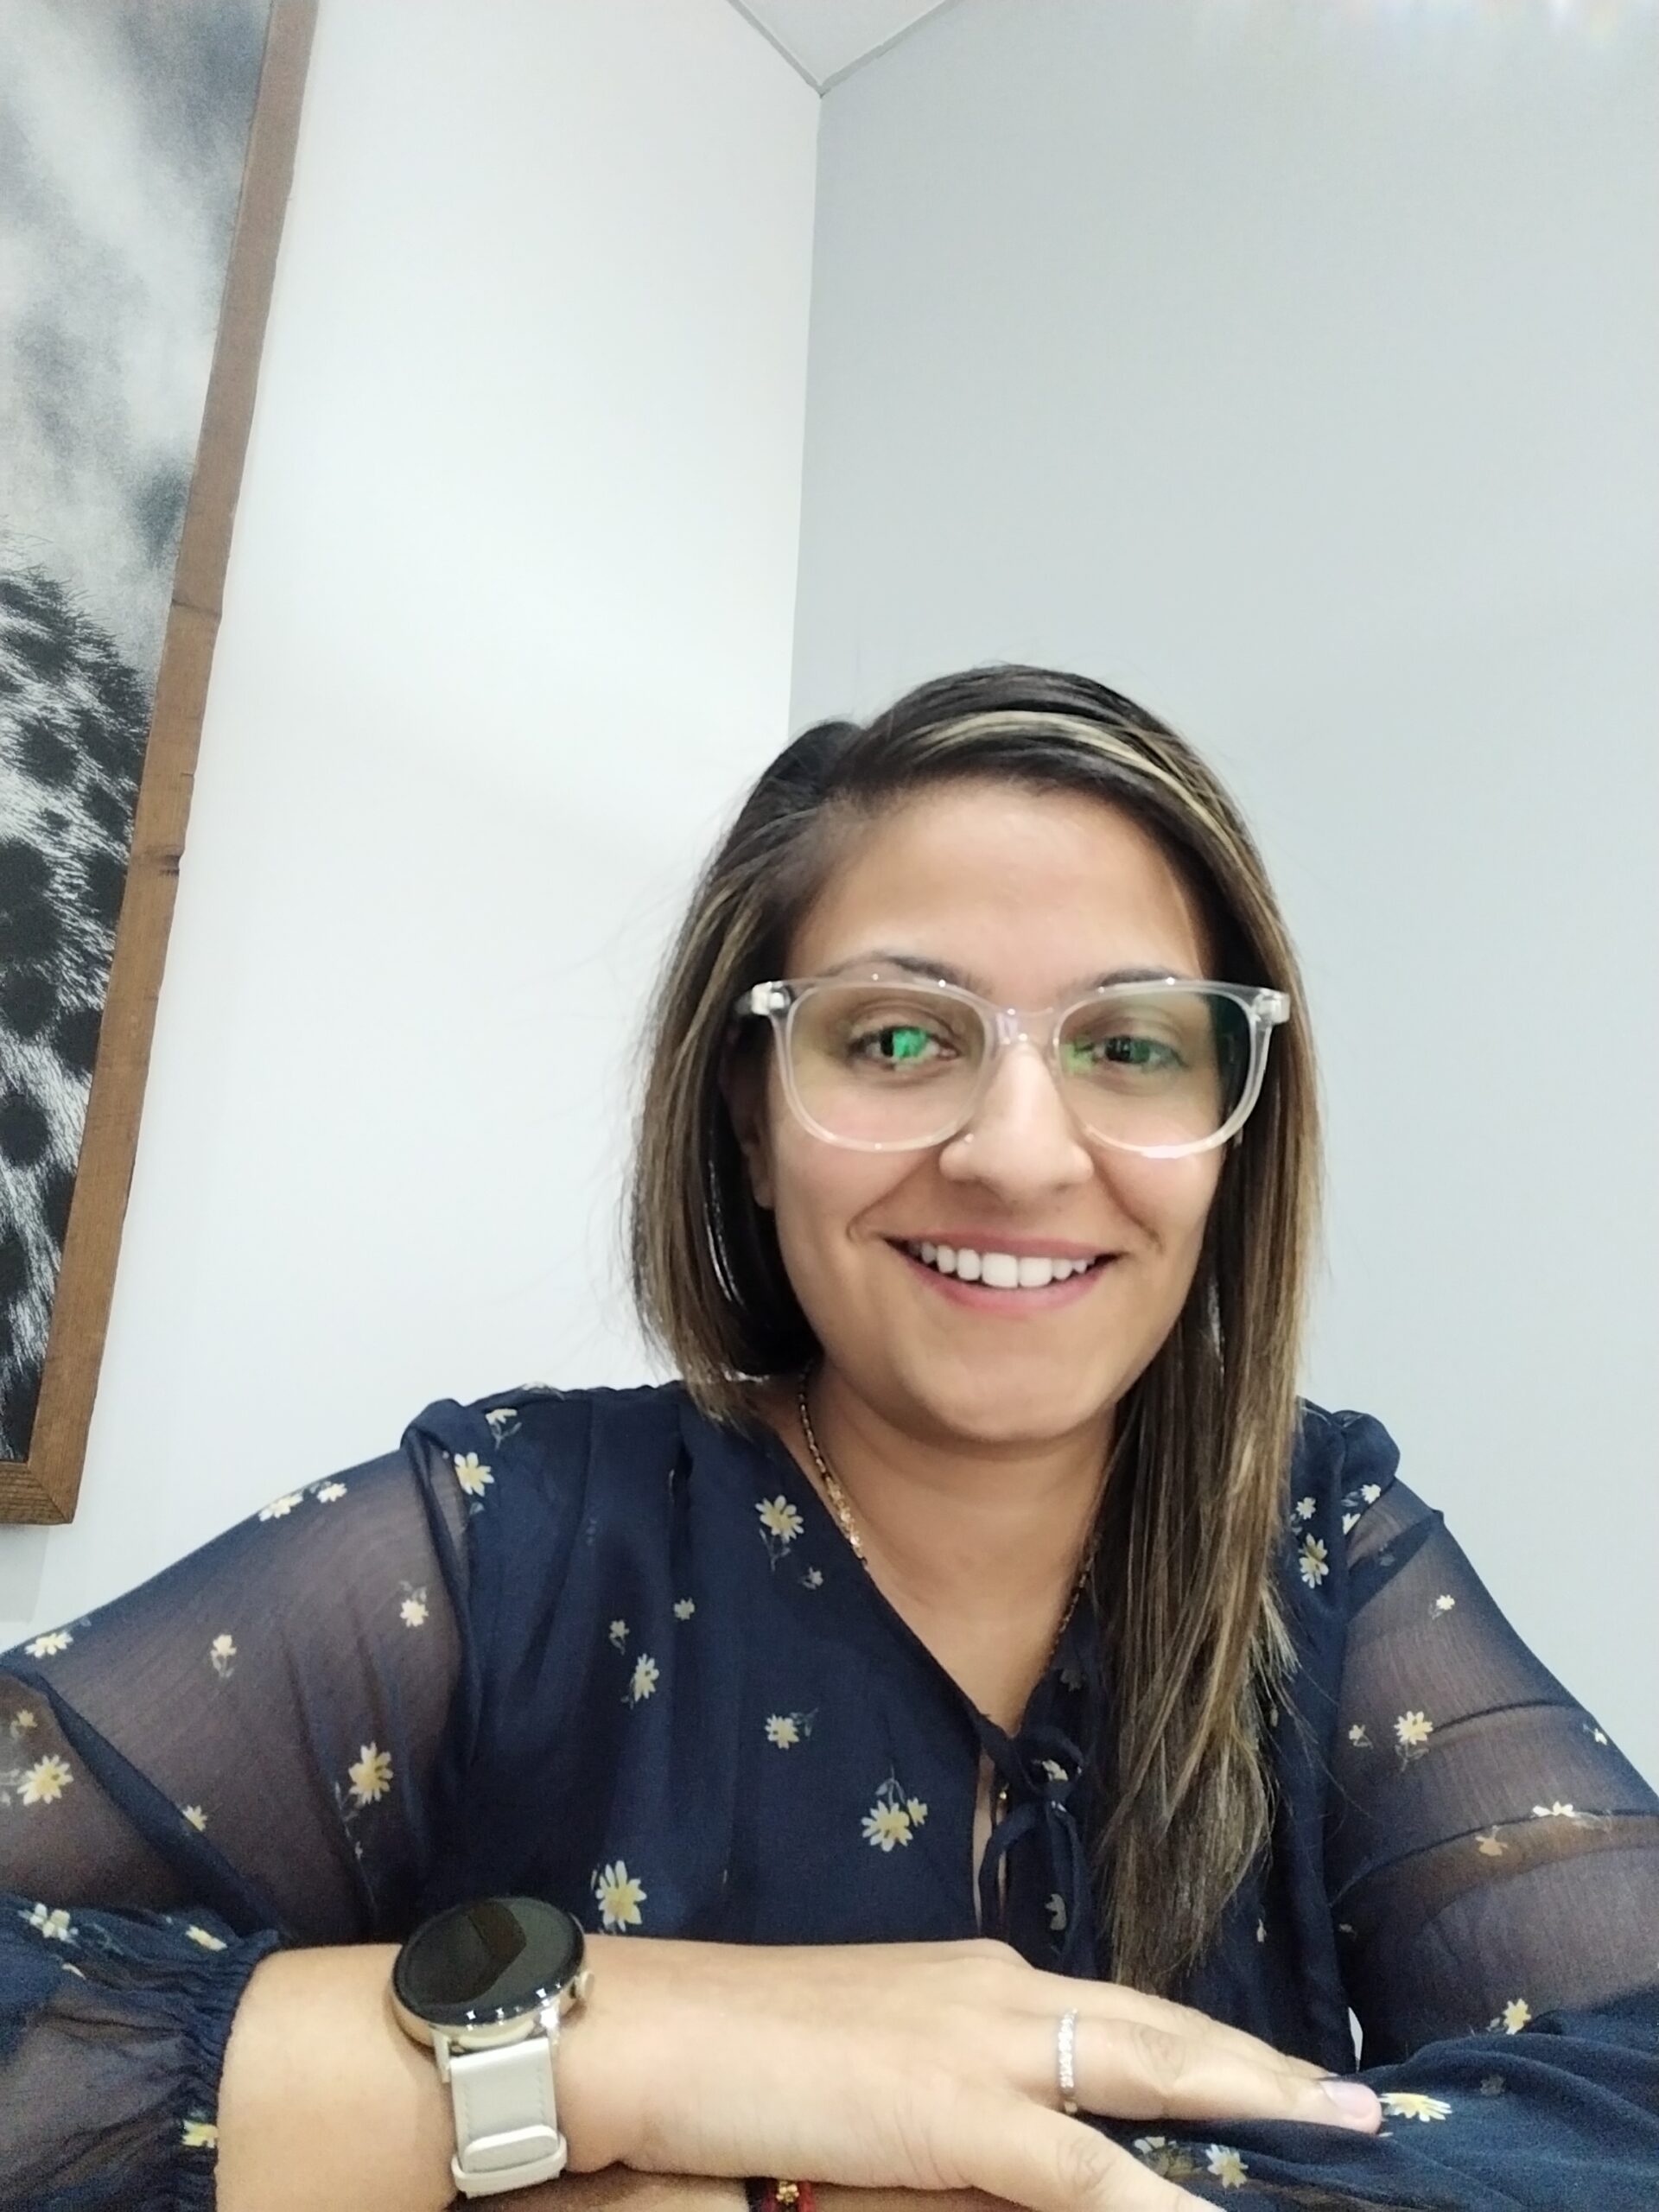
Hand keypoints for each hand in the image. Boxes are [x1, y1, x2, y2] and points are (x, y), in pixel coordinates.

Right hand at [558, 1937, 1380, 2210]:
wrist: (640, 2030)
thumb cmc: (731, 2055)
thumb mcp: (858, 2074)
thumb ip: (943, 2110)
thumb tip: (1006, 2157)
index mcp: (973, 1983)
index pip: (1115, 2017)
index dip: (1202, 2049)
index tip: (1275, 2078)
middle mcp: (995, 1993)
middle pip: (1162, 2032)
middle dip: (1268, 2070)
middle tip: (1363, 2105)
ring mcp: (979, 2044)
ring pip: (1152, 2076)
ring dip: (1254, 2110)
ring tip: (1344, 2135)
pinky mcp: (952, 2113)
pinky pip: (1084, 2174)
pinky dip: (1158, 2202)